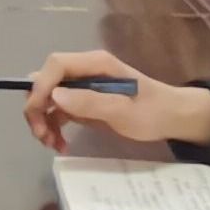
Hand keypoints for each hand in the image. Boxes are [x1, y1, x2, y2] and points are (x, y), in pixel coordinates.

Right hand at [18, 51, 209, 153]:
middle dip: (37, 109)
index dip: (41, 86)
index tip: (37, 114)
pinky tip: (61, 144)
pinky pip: (58, 111)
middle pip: (46, 82)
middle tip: (42, 136)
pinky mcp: (83, 102)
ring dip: (43, 121)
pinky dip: (53, 127)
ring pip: (48, 99)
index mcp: (95, 64)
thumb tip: (54, 96)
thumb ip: (90, 102)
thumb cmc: (152, 111)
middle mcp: (84, 71)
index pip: (55, 65)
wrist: (172, 118)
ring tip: (53, 145)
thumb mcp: (124, 110)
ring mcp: (82, 87)